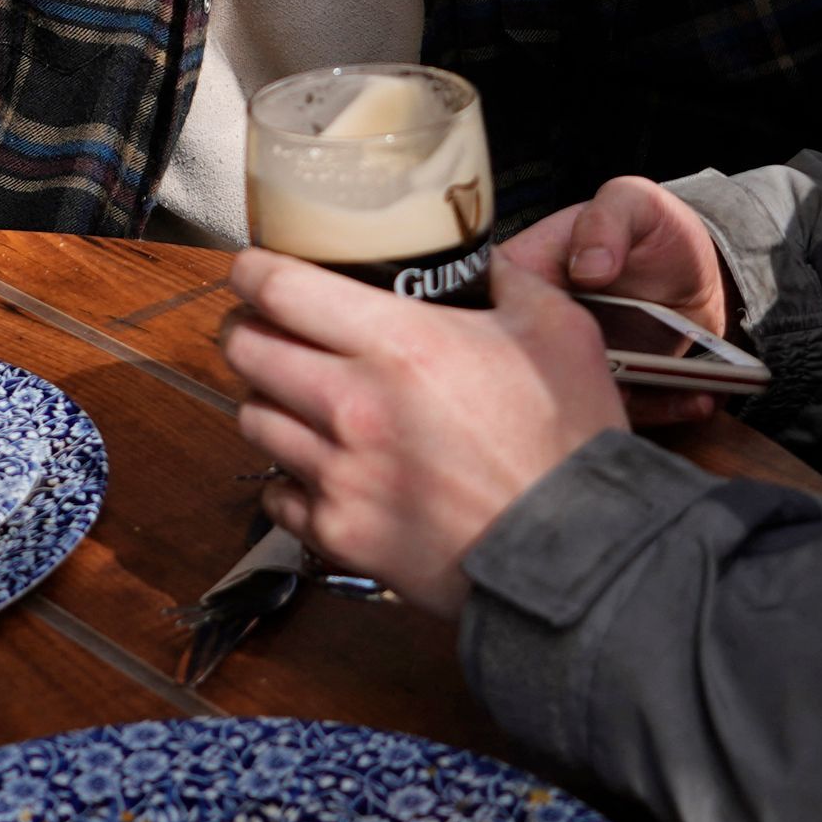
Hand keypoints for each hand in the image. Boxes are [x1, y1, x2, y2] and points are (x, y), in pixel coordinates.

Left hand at [219, 252, 623, 616]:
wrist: (575, 557)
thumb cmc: (569, 445)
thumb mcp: (558, 331)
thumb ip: (510, 281)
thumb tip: (483, 264)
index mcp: (398, 344)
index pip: (279, 288)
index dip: (255, 269)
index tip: (257, 268)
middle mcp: (351, 406)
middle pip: (246, 349)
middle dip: (249, 329)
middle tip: (269, 328)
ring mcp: (338, 474)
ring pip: (252, 418)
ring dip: (268, 400)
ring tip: (298, 398)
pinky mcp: (339, 533)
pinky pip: (277, 494)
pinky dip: (289, 478)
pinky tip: (322, 469)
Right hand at [498, 178, 733, 425]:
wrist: (701, 269)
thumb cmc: (654, 228)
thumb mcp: (633, 203)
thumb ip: (607, 220)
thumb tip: (586, 268)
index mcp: (529, 271)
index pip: (491, 303)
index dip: (505, 328)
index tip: (553, 338)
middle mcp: (543, 324)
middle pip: (528, 367)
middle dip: (566, 382)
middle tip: (617, 375)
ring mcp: (577, 361)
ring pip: (577, 399)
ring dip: (620, 404)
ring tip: (670, 387)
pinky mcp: (614, 386)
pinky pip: (628, 409)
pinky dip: (665, 409)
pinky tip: (699, 396)